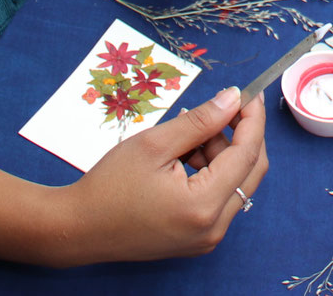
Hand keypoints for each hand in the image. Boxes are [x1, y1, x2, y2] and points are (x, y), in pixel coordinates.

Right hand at [62, 86, 267, 263]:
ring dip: (222, 154)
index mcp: (203, 205)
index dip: (253, 121)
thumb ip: (200, 120)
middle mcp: (213, 228)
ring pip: (235, 185)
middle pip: (249, 173)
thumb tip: (233, 99)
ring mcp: (206, 238)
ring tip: (190, 134)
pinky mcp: (197, 239)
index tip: (250, 94)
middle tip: (227, 107)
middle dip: (241, 136)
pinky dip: (211, 173)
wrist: (78, 228)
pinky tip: (186, 156)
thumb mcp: (155, 143)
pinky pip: (219, 200)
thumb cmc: (109, 186)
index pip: (247, 155)